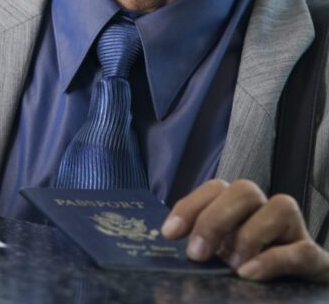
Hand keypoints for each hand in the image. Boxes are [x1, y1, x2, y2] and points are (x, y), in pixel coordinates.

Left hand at [162, 179, 328, 281]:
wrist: (294, 295)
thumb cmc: (247, 273)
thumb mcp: (218, 259)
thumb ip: (202, 250)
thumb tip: (175, 251)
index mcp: (241, 210)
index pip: (216, 189)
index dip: (190, 206)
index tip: (169, 233)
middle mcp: (268, 213)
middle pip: (244, 190)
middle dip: (215, 219)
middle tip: (196, 254)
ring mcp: (295, 233)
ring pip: (280, 207)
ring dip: (249, 235)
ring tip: (231, 266)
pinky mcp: (316, 260)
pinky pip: (302, 250)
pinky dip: (273, 260)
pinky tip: (249, 274)